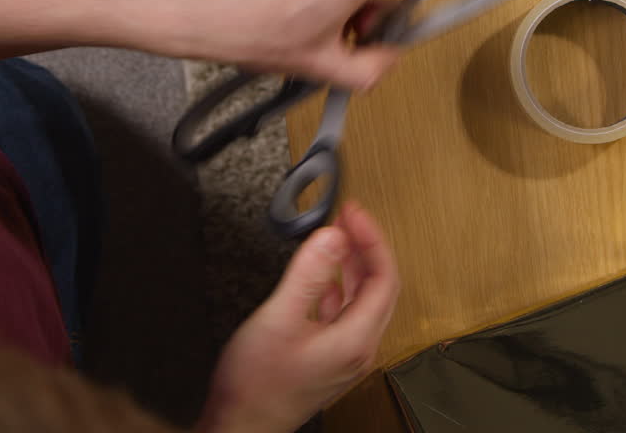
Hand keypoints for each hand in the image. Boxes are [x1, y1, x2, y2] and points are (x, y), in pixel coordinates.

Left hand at [185, 0, 400, 89]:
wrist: (202, 9)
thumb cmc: (251, 30)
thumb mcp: (321, 67)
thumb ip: (369, 69)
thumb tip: (387, 60)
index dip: (382, 17)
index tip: (360, 34)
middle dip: (354, 9)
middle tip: (329, 36)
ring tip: (300, 23)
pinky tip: (283, 8)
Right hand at [196, 203, 399, 432]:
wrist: (240, 424)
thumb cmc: (256, 385)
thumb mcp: (279, 318)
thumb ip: (306, 275)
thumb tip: (332, 237)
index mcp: (356, 338)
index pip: (384, 276)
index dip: (372, 238)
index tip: (355, 213)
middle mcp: (358, 348)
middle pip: (379, 286)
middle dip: (365, 247)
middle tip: (349, 218)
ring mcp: (345, 355)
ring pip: (362, 299)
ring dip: (352, 265)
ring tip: (337, 237)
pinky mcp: (329, 358)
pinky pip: (344, 313)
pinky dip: (337, 286)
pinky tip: (320, 277)